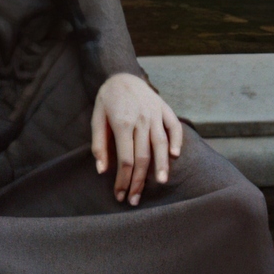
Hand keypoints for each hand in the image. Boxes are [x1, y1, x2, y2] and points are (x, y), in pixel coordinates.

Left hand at [92, 71, 182, 204]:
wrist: (122, 74)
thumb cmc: (107, 100)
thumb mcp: (96, 119)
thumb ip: (99, 145)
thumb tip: (102, 171)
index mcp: (122, 125)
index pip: (125, 160)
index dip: (123, 180)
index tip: (120, 195)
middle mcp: (142, 121)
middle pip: (143, 157)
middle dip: (139, 181)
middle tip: (135, 199)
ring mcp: (156, 115)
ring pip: (161, 145)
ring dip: (161, 166)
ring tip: (159, 183)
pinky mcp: (165, 110)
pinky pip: (174, 128)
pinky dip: (177, 141)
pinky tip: (175, 156)